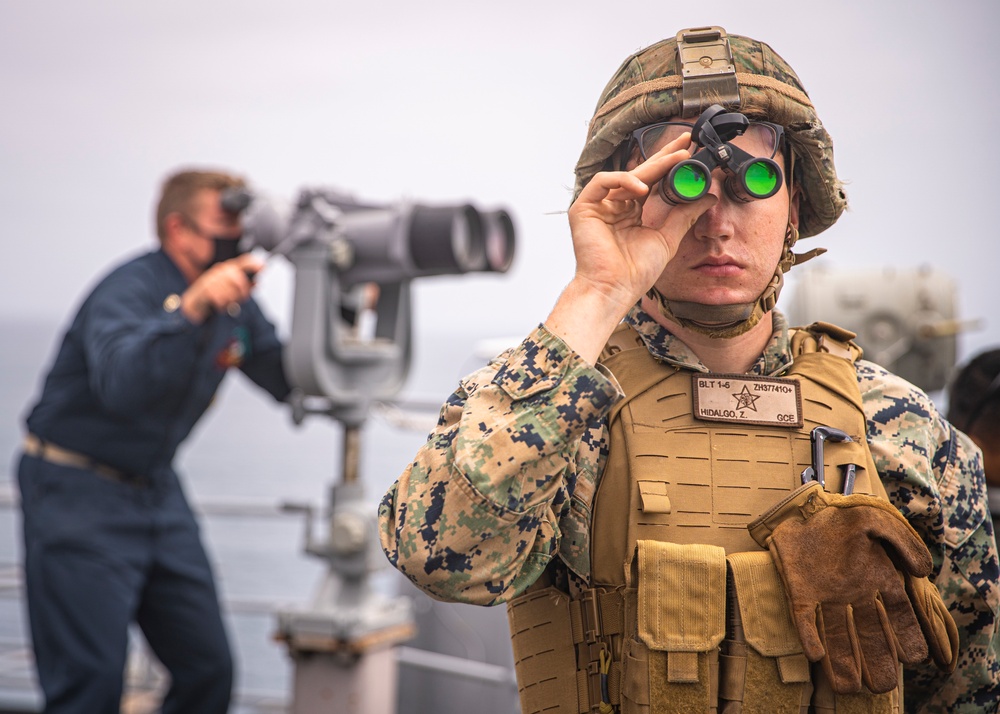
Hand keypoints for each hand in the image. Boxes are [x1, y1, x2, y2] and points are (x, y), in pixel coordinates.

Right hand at [181, 253, 262, 322]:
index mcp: (228, 268)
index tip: (264, 267)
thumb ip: (246, 286)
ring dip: (231, 301)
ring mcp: (212, 278)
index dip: (254, 264)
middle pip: (238, 279)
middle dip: (244, 291)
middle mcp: (220, 270)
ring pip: (230, 291)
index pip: (243, 262)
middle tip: (242, 298)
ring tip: (227, 302)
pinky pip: (221, 299)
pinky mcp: (205, 288)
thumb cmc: (216, 294)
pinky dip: (222, 305)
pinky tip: (220, 305)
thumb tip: (258, 283)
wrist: (195, 301)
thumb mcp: (231, 289)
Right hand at [566, 132, 715, 313]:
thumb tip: (708, 196)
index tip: (689, 153)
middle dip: (663, 156)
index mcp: (631, 212)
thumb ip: (685, 215)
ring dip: (650, 167)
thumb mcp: (667, 237)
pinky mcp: (583, 208)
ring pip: (624, 175)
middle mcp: (614, 206)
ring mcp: (598, 206)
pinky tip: (640, 189)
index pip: (651, 182)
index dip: (668, 165)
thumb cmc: (635, 272)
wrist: (614, 289)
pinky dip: (622, 181)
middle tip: (685, 142)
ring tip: (675, 162)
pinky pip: (602, 182)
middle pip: (640, 173)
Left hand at [748, 483, 950, 694]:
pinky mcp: (799, 593)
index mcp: (877, 579)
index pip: (897, 615)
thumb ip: (903, 540)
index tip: (914, 657)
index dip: (906, 636)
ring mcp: (825, 596)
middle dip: (876, 660)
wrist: (803, 506)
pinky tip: (815, 655)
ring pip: (837, 635)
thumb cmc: (843, 515)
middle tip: (883, 685)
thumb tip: (924, 569)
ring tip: (850, 688)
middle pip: (869, 634)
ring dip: (842, 660)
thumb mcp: (876, 519)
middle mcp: (854, 594)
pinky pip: (803, 619)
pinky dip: (809, 637)